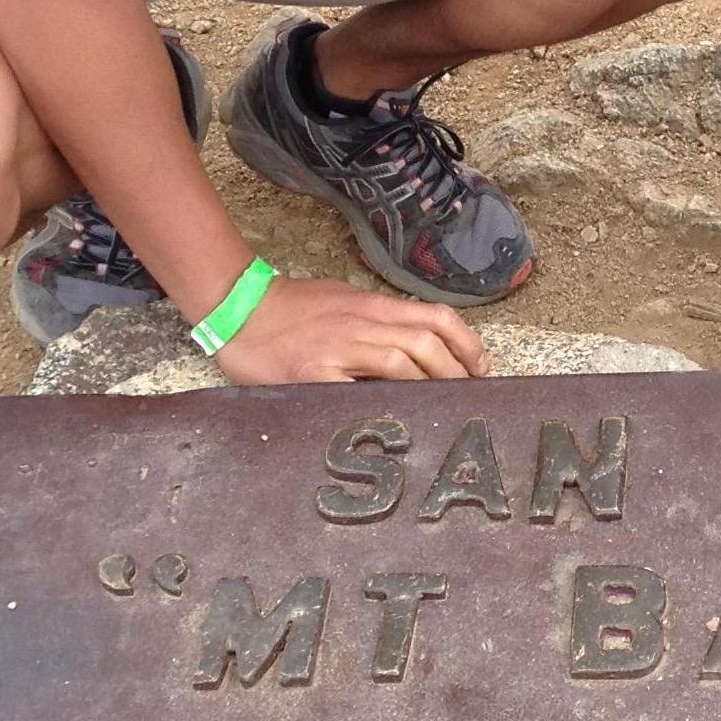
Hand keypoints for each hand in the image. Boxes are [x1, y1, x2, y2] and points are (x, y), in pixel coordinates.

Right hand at [212, 272, 483, 384]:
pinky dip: (381, 403)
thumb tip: (415, 347)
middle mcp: (360, 323)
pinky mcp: (314, 372)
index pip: (434, 316)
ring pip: (400, 362)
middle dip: (456, 371)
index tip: (481, 366)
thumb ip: (377, 320)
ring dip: (429, 386)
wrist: (239, 310)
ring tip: (442, 406)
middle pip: (425, 341)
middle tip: (469, 394)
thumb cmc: (292, 308)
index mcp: (370, 306)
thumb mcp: (343, 301)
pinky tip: (395, 419)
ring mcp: (338, 348)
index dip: (466, 342)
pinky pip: (356, 390)